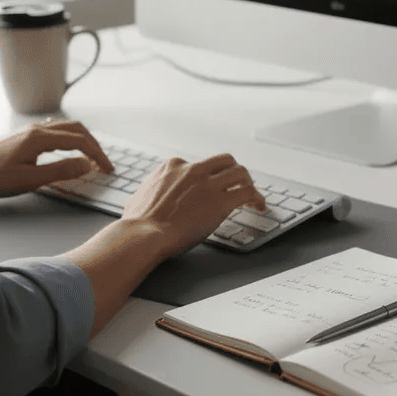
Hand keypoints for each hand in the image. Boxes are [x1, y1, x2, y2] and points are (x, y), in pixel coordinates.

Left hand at [0, 119, 114, 198]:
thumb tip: (87, 165)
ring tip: (91, 156)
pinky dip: (70, 138)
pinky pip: (55, 130)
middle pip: (76, 129)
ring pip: (66, 127)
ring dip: (83, 140)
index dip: (97, 155)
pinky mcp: (25, 136)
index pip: (80, 141)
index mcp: (41, 138)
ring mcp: (30, 131)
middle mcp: (37, 129)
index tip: (107, 169)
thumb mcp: (30, 180)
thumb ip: (61, 171)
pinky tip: (68, 148)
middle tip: (104, 163)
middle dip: (94, 145)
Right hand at [121, 153, 265, 253]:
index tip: (212, 187)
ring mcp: (208, 184)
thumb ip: (147, 193)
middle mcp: (193, 170)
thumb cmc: (137, 223)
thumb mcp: (138, 198)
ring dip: (249, 183)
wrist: (143, 234)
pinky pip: (248, 193)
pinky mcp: (221, 201)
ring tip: (252, 197)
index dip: (208, 177)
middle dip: (233, 172)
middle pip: (224, 161)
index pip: (198, 165)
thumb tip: (142, 199)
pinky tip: (259, 206)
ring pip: (240, 172)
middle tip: (238, 185)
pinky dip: (257, 198)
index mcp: (173, 167)